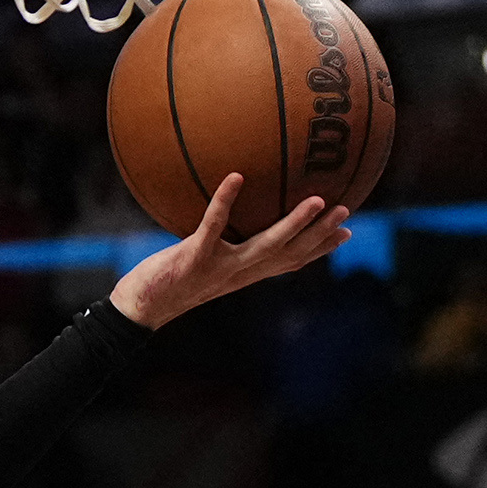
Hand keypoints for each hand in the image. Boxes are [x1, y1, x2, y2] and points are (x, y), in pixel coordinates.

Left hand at [108, 174, 348, 327]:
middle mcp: (239, 273)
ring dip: (293, 223)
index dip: (320, 250)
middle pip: (290, 254)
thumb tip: (230, 222)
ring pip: (266, 246)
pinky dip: (224, 202)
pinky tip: (235, 177)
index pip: (290, 263)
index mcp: (244, 275)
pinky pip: (212, 226)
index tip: (347, 233)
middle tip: (347, 211)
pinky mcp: (194, 259)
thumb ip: (222, 246)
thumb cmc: (168, 282)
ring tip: (317, 200)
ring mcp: (219, 268)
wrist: (139, 310)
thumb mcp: (202, 264)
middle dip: (320, 235)